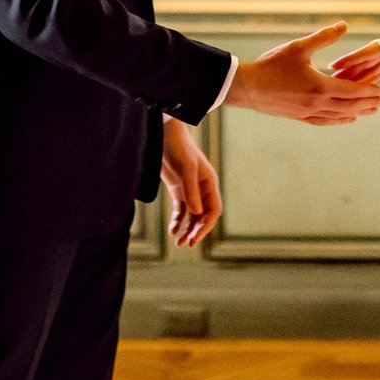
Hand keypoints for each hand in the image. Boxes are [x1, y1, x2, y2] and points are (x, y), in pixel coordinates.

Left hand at [159, 118, 220, 246]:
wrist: (165, 136)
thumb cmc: (180, 148)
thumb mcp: (186, 168)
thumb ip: (191, 190)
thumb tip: (196, 213)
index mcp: (210, 184)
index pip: (214, 210)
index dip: (207, 225)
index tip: (197, 236)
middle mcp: (202, 190)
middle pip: (203, 216)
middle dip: (197, 231)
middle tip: (188, 244)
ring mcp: (190, 190)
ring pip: (192, 216)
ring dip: (187, 229)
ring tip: (180, 243)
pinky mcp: (178, 190)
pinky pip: (180, 210)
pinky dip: (177, 221)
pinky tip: (173, 231)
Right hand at [221, 23, 379, 124]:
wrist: (247, 87)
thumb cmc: (271, 64)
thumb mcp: (299, 47)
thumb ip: (324, 37)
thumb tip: (344, 25)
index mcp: (320, 87)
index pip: (353, 91)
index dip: (370, 91)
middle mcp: (317, 104)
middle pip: (350, 106)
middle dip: (369, 103)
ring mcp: (308, 113)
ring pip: (339, 116)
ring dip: (358, 113)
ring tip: (371, 111)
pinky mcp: (299, 117)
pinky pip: (325, 121)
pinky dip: (339, 120)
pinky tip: (346, 119)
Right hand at [329, 10, 379, 83]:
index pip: (366, 53)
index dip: (349, 61)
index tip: (331, 67)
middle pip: (363, 62)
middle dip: (346, 72)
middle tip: (326, 82)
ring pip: (370, 68)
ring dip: (356, 78)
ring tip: (339, 88)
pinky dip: (372, 80)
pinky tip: (363, 88)